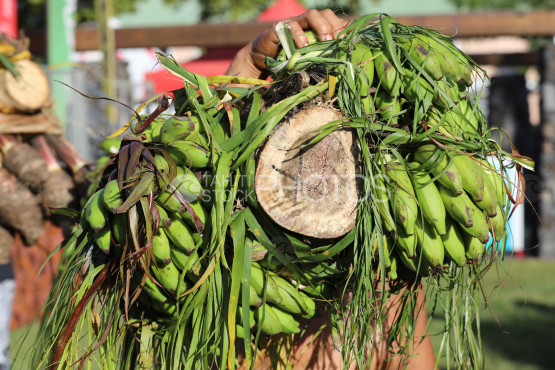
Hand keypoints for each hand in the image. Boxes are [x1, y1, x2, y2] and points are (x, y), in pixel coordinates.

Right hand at [227, 9, 347, 79]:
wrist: (261, 62)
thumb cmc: (287, 63)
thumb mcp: (308, 61)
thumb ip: (321, 59)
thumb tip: (341, 65)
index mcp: (316, 30)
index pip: (335, 22)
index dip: (343, 29)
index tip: (348, 42)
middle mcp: (306, 24)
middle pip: (326, 14)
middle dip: (335, 26)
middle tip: (337, 41)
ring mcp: (293, 23)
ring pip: (312, 15)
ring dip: (321, 26)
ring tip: (324, 40)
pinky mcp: (280, 28)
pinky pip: (291, 25)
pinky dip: (299, 34)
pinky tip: (302, 46)